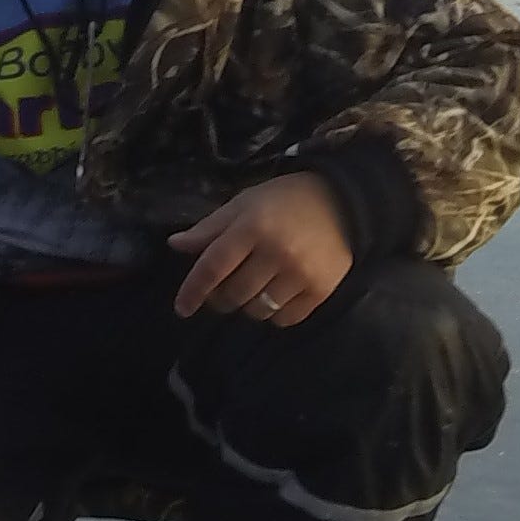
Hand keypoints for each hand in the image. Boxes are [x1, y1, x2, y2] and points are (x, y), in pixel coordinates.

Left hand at [173, 172, 353, 326]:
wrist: (344, 202)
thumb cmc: (286, 201)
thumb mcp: (244, 204)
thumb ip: (210, 228)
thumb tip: (175, 245)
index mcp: (253, 227)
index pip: (213, 267)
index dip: (193, 291)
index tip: (182, 308)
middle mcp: (277, 252)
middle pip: (233, 295)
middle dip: (221, 298)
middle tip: (224, 289)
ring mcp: (301, 274)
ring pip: (258, 311)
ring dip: (248, 306)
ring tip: (253, 289)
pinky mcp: (320, 290)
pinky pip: (285, 319)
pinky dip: (274, 314)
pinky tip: (276, 295)